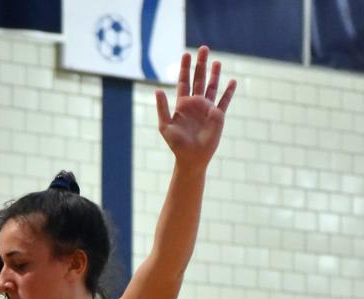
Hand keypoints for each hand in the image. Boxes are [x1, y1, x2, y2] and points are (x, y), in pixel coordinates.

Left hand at [157, 47, 235, 170]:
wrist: (191, 157)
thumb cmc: (176, 144)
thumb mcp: (165, 125)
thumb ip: (162, 108)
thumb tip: (158, 90)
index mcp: (182, 104)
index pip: (183, 81)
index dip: (184, 68)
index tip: (186, 54)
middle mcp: (195, 104)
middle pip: (199, 79)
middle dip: (201, 64)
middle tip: (203, 49)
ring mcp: (207, 109)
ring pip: (212, 86)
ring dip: (214, 74)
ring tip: (217, 61)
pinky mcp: (218, 116)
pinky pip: (224, 101)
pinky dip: (229, 91)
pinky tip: (232, 81)